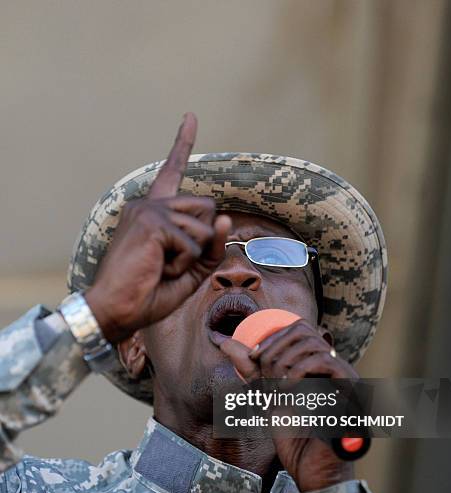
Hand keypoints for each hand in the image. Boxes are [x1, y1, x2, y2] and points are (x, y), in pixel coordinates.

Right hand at [86, 113, 230, 343]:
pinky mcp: (152, 222)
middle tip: (171, 262)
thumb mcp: (190, 271)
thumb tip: (226, 218)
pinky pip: (193, 243)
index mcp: (154, 212)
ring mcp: (149, 210)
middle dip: (203, 240)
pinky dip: (183, 264)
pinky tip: (158, 269)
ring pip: (204, 227)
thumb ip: (210, 247)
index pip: (172, 172)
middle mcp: (149, 204)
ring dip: (191, 257)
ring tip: (161, 268)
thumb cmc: (149, 292)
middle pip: (208, 207)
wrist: (117, 311)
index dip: (182, 144)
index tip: (191, 116)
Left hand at [220, 319, 356, 491]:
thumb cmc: (294, 438)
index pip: (299, 329)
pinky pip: (326, 362)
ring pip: (313, 344)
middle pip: (304, 330)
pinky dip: (300, 370)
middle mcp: (336, 368)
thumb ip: (250, 368)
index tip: (253, 356)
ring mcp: (347, 378)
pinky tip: (286, 389)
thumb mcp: (266, 396)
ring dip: (285, 360)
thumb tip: (223, 340)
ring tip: (274, 386)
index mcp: (320, 367)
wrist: (312, 472)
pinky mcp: (351, 390)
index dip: (273, 337)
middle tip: (261, 370)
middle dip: (275, 347)